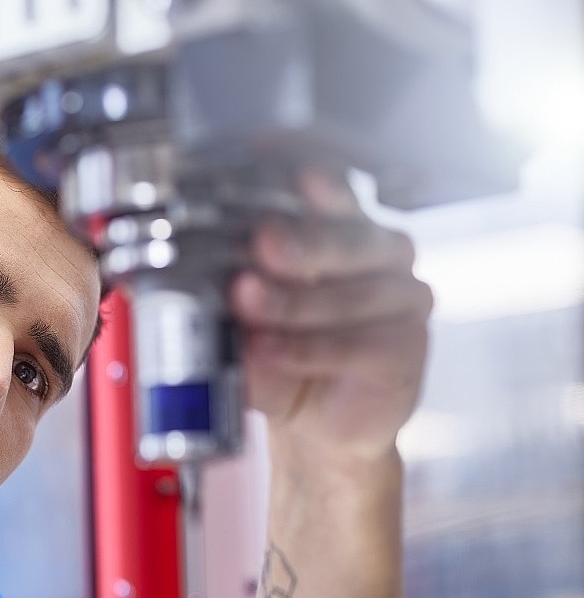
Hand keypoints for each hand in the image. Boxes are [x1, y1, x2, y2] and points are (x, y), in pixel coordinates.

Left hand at [230, 169, 432, 468]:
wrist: (317, 426)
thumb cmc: (284, 359)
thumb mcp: (246, 323)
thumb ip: (228, 298)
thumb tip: (188, 282)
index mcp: (343, 231)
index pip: (335, 192)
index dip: (316, 182)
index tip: (290, 171)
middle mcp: (381, 256)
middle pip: (347, 238)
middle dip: (300, 242)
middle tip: (263, 243)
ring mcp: (403, 300)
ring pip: (348, 295)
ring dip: (293, 302)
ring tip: (248, 304)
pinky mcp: (408, 349)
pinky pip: (356, 344)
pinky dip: (307, 349)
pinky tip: (272, 350)